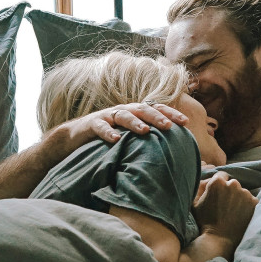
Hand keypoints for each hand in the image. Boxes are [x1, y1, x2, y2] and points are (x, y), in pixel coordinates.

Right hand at [62, 102, 188, 145]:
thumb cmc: (108, 139)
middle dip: (157, 117)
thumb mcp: (129, 137)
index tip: (185, 122)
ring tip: (145, 131)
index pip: (156, 109)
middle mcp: (123, 111)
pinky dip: (108, 133)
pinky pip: (101, 127)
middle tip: (170, 126)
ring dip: (135, 122)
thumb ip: (146, 140)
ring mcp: (108, 116)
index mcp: (135, 113)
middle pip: (143, 109)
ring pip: (124, 115)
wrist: (74, 138)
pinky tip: (116, 140)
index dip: (171, 114)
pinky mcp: (92, 124)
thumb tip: (171, 152)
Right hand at [192, 171, 256, 244]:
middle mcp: (233, 184)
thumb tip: (207, 180)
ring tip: (233, 213)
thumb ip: (200, 187)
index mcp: (217, 182)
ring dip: (239, 199)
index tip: (219, 195)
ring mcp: (245, 193)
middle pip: (232, 184)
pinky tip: (240, 216)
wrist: (220, 240)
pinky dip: (247, 206)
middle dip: (229, 191)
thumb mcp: (195, 203)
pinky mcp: (254, 202)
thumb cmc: (205, 222)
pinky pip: (251, 201)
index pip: (221, 176)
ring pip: (242, 192)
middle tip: (225, 205)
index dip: (219, 185)